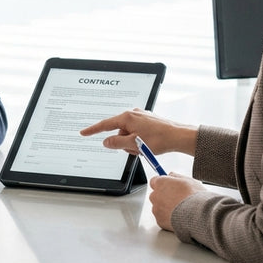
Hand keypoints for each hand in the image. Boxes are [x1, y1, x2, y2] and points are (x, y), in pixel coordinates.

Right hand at [79, 108, 198, 156]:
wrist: (179, 136)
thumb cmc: (159, 139)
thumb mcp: (134, 144)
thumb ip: (116, 143)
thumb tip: (106, 142)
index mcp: (127, 117)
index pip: (105, 124)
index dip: (93, 130)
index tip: (83, 133)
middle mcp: (133, 113)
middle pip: (119, 131)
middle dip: (123, 142)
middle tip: (136, 149)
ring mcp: (141, 116)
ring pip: (128, 133)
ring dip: (132, 142)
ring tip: (145, 147)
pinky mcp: (148, 120)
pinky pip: (137, 131)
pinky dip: (139, 139)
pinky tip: (149, 143)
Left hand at [147, 173, 205, 231]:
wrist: (198, 215)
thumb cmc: (195, 197)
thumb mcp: (188, 180)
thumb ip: (176, 176)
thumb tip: (171, 175)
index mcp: (161, 183)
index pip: (154, 181)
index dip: (163, 184)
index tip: (168, 186)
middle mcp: (155, 195)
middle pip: (156, 195)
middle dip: (163, 196)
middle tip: (177, 199)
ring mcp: (156, 209)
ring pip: (158, 207)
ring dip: (165, 208)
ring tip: (180, 209)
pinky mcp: (160, 220)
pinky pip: (162, 218)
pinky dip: (168, 218)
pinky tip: (179, 217)